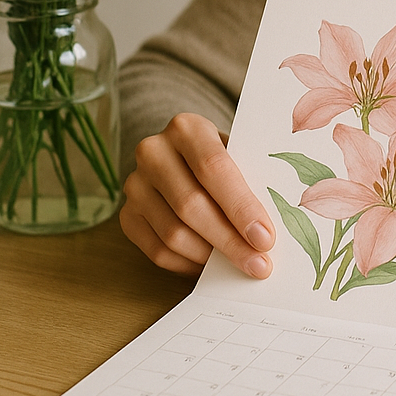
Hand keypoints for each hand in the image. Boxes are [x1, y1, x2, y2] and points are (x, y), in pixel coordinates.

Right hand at [119, 113, 275, 278]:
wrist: (184, 156)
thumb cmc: (223, 157)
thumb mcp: (238, 153)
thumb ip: (251, 180)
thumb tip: (269, 230)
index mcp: (186, 128)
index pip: (214, 168)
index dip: (241, 206)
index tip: (265, 238)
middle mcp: (153, 152)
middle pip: (191, 205)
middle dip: (230, 240)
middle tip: (259, 264)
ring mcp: (135, 185)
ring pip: (173, 233)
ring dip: (211, 256)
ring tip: (241, 265)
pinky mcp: (127, 215)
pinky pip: (157, 251)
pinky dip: (188, 264)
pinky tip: (212, 266)